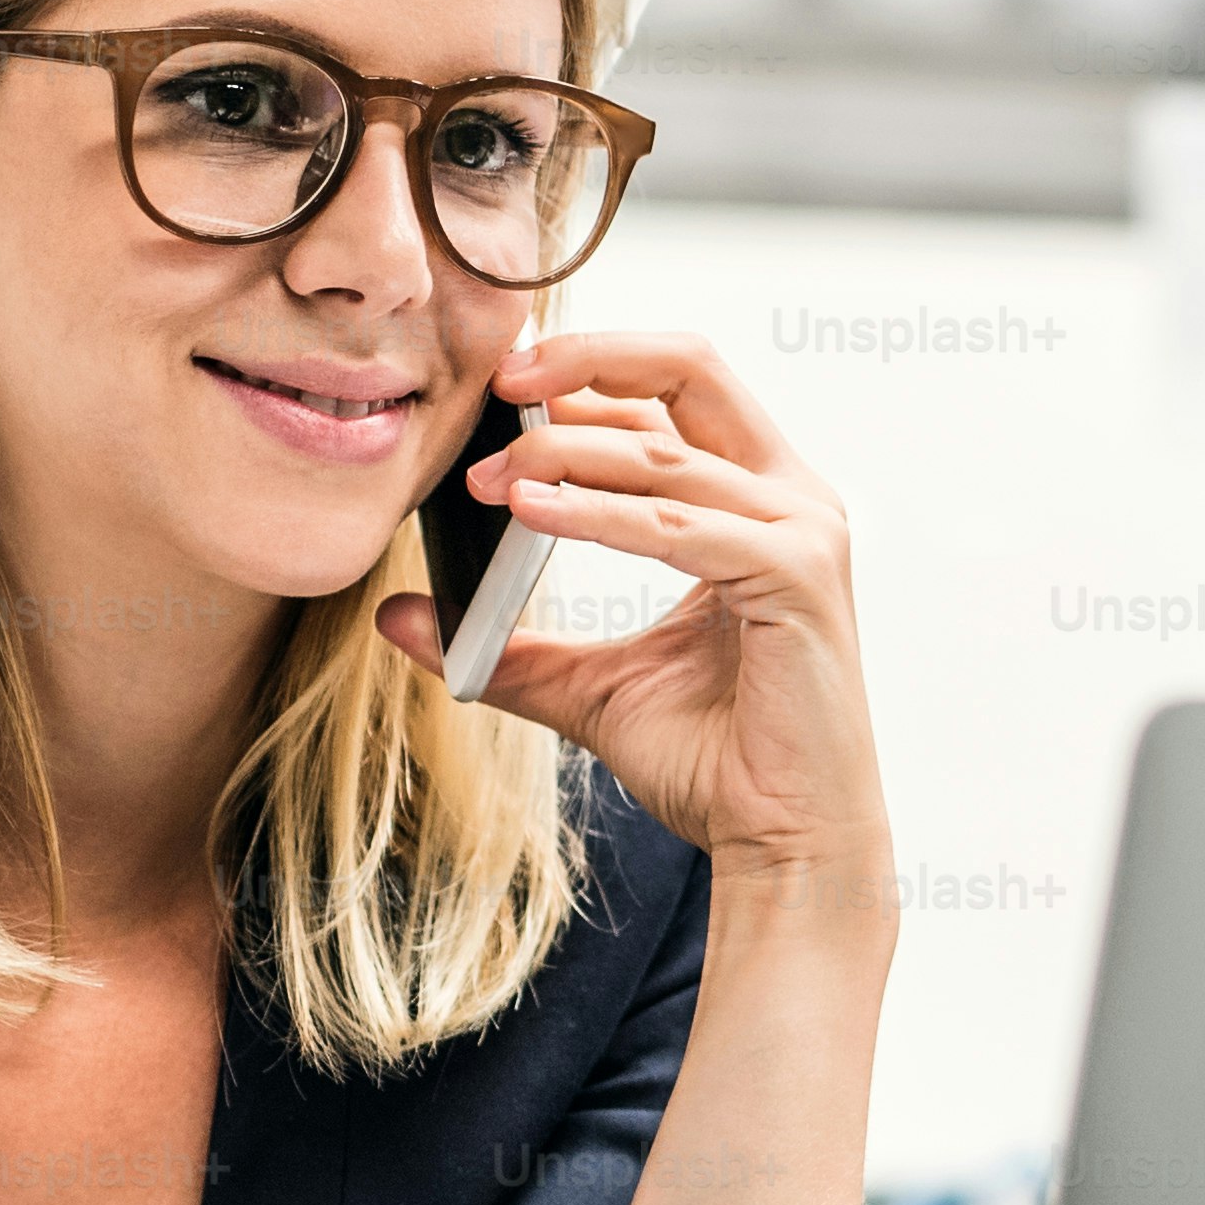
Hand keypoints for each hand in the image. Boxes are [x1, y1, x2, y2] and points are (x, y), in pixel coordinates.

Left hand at [381, 329, 889, 886]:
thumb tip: (400, 614)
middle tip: (495, 385)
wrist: (785, 846)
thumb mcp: (591, 687)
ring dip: (564, 453)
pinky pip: (679, 525)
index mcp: (757, 502)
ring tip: (487, 480)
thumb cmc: (715, 762)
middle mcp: (792, 499)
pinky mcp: (798, 577)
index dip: (584, 371)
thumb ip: (510, 645)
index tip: (495, 389)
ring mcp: (805, 533)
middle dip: (586, 358)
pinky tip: (530, 514)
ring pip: (667, 451)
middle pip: (691, 367)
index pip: (670, 393)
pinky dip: (598, 514)